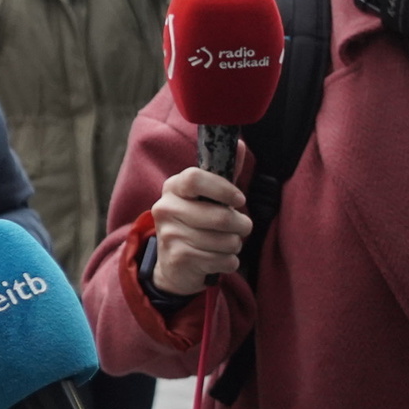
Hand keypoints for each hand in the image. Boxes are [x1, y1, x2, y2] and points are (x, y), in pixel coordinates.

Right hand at [150, 168, 251, 296]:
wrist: (173, 264)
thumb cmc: (196, 224)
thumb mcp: (206, 197)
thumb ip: (224, 173)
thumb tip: (240, 144)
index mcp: (173, 187)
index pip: (195, 178)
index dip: (223, 188)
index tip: (239, 198)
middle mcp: (165, 208)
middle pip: (219, 216)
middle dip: (242, 225)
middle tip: (242, 227)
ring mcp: (169, 234)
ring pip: (225, 241)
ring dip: (235, 245)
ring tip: (226, 243)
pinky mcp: (178, 258)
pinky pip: (222, 260)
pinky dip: (229, 262)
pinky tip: (218, 259)